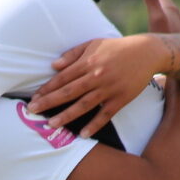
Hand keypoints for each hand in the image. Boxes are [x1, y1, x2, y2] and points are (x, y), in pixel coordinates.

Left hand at [29, 0, 179, 137]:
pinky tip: (83, 134)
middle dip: (49, 102)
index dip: (47, 88)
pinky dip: (94, 125)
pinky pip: (105, 115)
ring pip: (84, 105)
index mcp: (88, 62)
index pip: (62, 78)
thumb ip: (72, 54)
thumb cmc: (117, 48)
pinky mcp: (121, 99)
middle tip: (32, 111)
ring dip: (66, 116)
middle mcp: (96, 76)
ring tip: (51, 125)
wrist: (147, 52)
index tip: (34, 98)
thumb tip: (54, 66)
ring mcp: (109, 89)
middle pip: (69, 92)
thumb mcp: (94, 44)